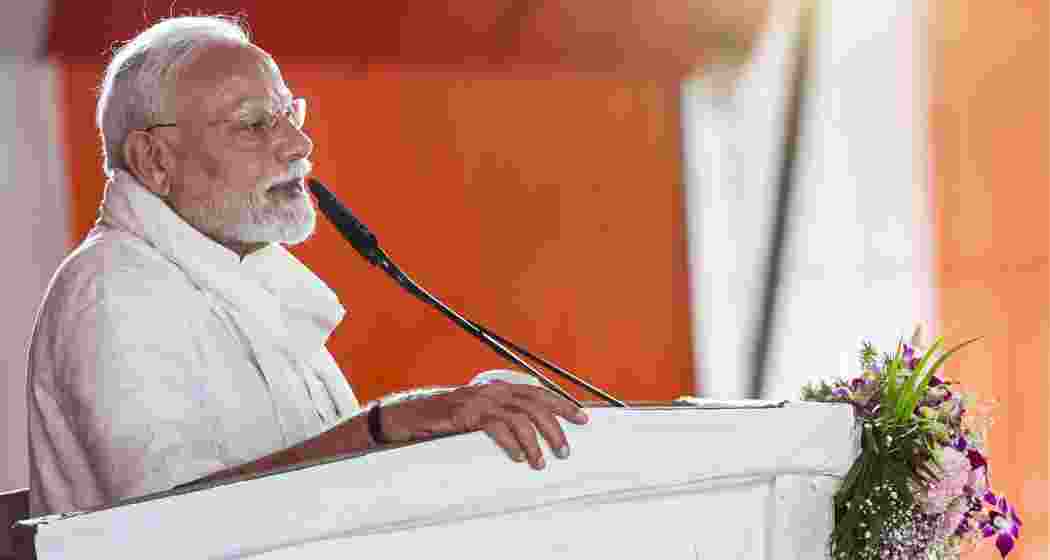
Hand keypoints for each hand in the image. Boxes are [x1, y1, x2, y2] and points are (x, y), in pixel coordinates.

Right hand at [379, 381, 588, 468]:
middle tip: (564, 451)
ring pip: (519, 417)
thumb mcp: (481, 414)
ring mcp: (480, 401)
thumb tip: (533, 435)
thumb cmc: (449, 419)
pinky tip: (518, 457)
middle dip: (554, 428)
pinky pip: (496, 427)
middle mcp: (494, 391)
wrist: (412, 416)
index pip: (539, 393)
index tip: (583, 418)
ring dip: (535, 442)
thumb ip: (504, 418)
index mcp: (501, 389)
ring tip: (540, 462)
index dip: (562, 404)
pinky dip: (511, 443)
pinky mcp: (467, 414)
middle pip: (535, 405)